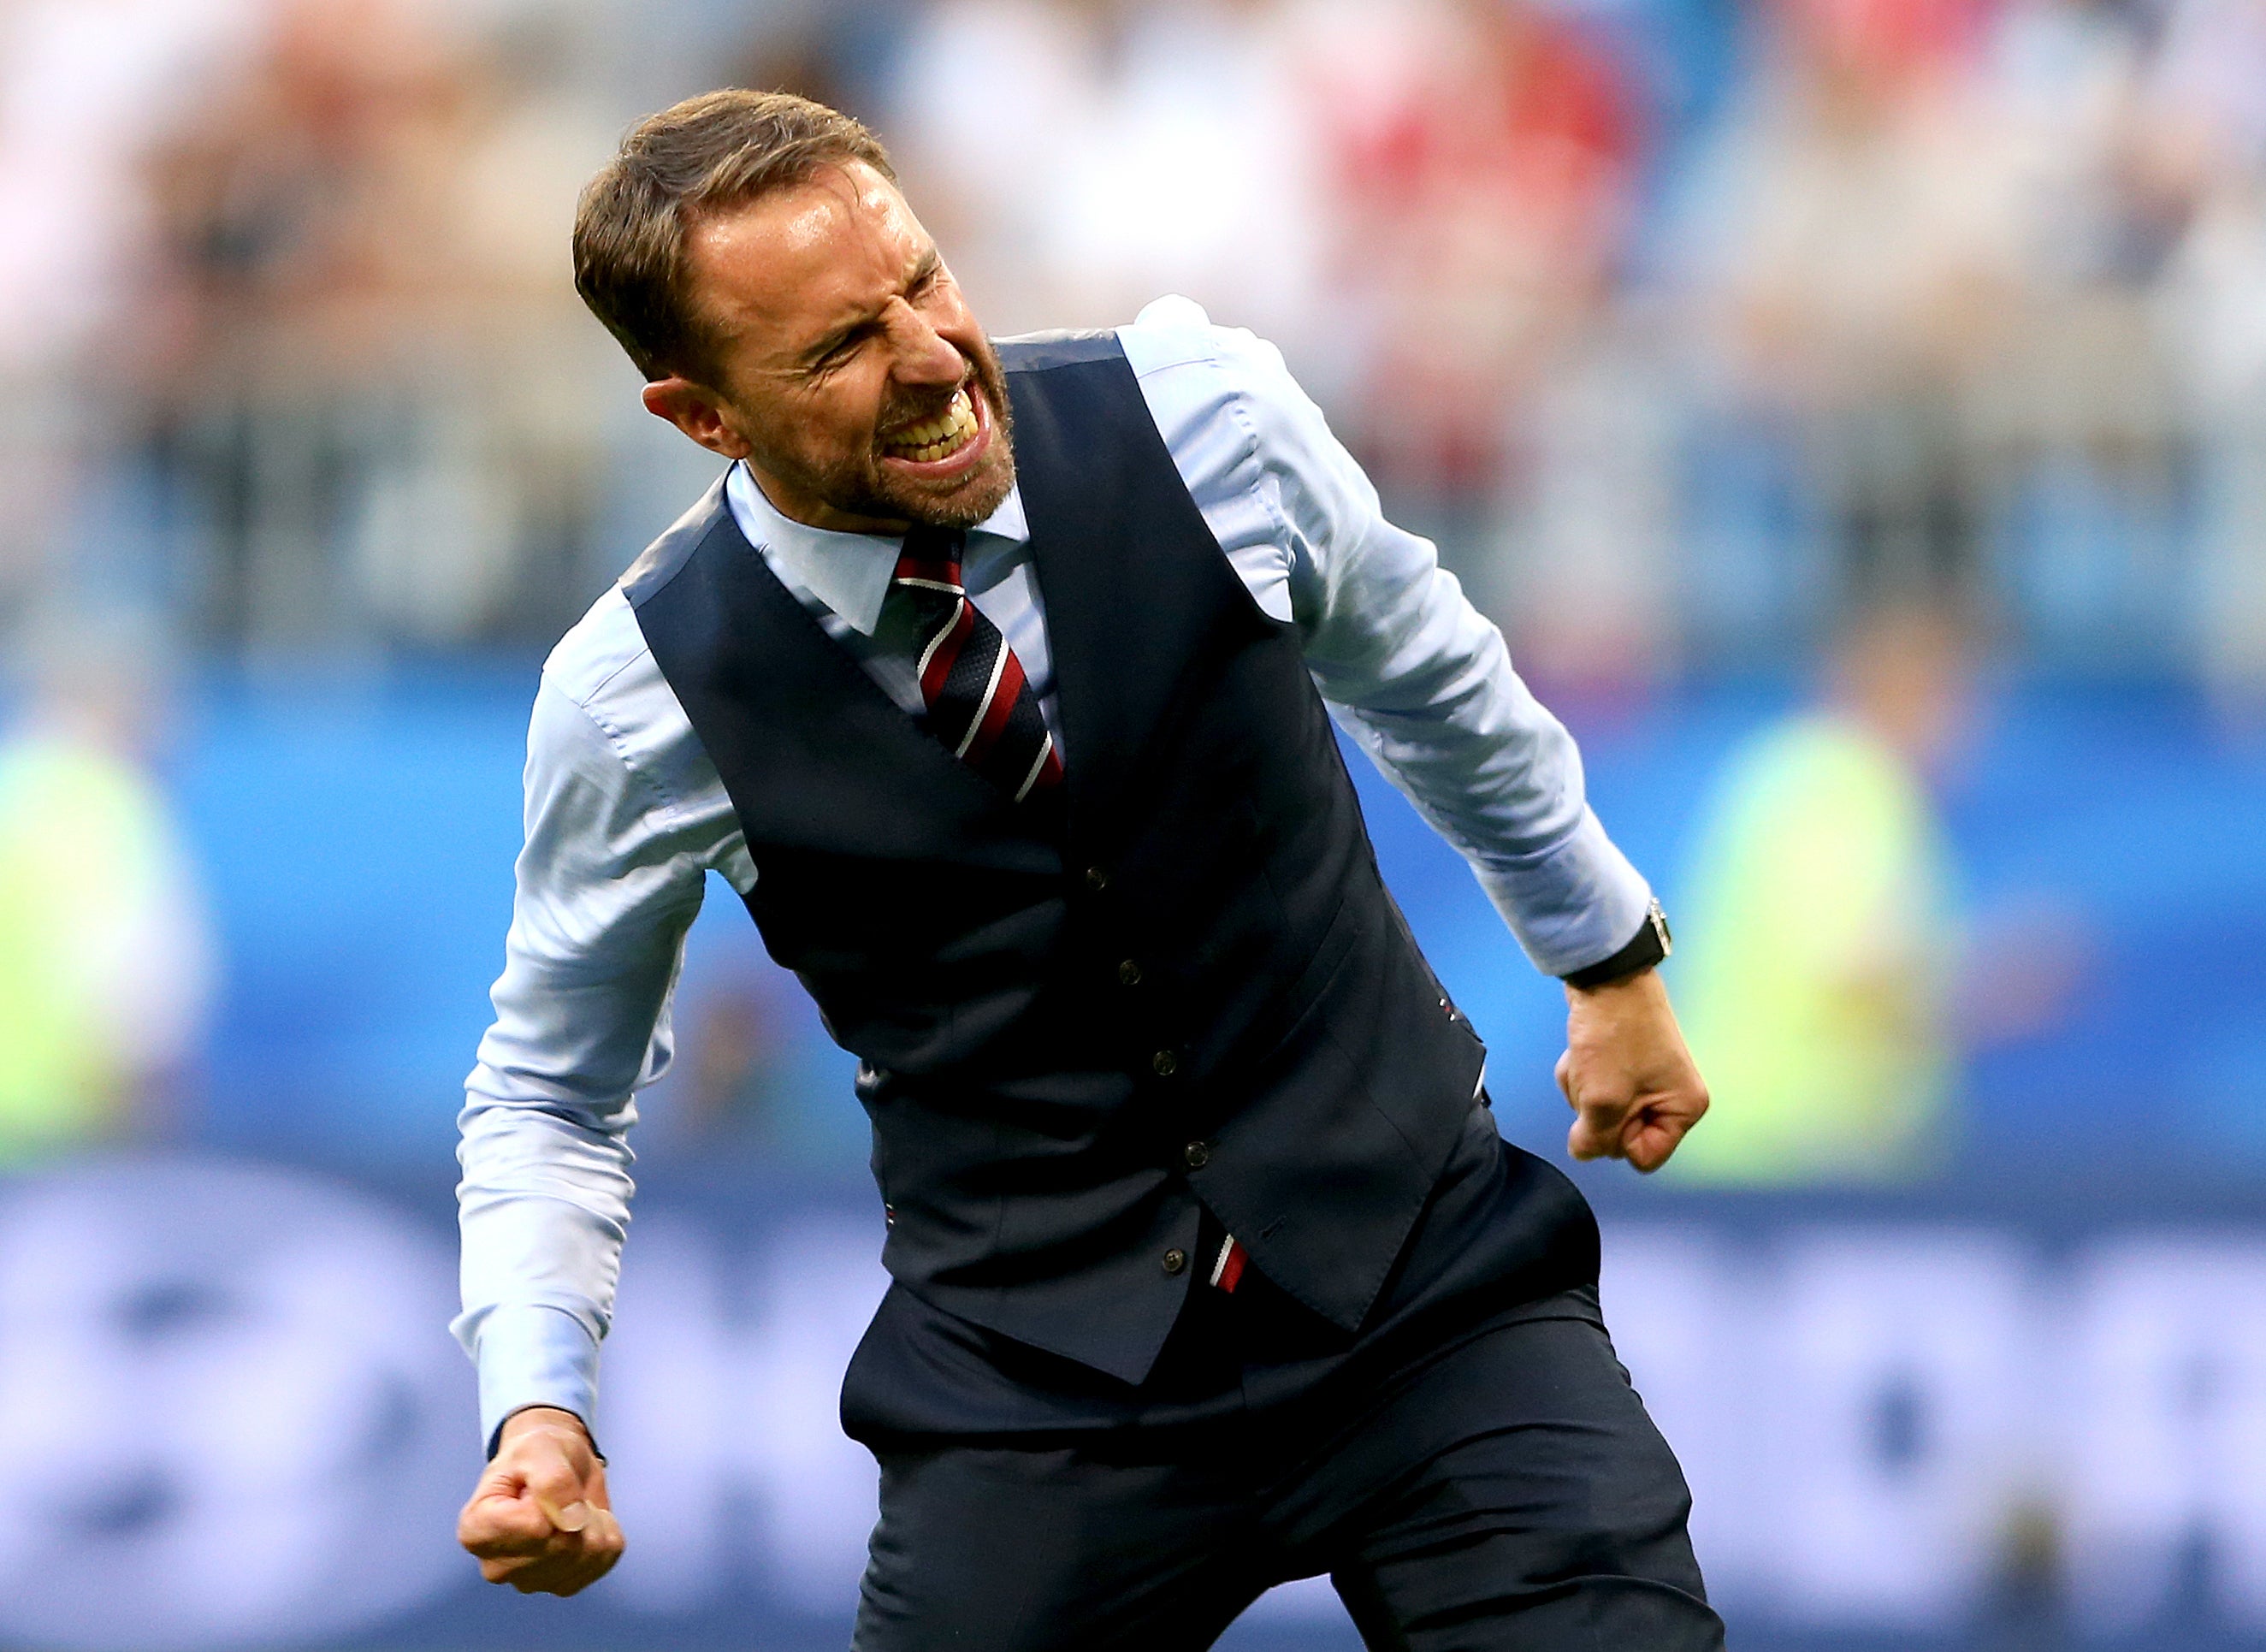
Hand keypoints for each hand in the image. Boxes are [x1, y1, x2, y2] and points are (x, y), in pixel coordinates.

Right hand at [457, 1406, 624, 1594]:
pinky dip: (604, 1535)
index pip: (535, 1529)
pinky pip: (604, 1560)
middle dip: (577, 1511)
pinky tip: (583, 1522)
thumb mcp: (539, 1450)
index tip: (538, 1487)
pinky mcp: (561, 1585)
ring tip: (571, 1505)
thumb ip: (552, 1480)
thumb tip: (571, 1521)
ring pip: (587, 1556)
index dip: (552, 1501)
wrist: (551, 1463)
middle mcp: (497, 1566)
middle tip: (562, 1493)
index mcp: (477, 1531)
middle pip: (563, 1548)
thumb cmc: (533, 1455)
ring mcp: (529, 1581)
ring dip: (593, 1521)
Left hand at [1555, 967, 1708, 1172]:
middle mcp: (1672, 1097)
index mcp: (1684, 1109)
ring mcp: (1647, 1080)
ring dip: (1583, 1090)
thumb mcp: (1604, 1100)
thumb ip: (1594, 1138)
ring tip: (1587, 1061)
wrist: (1605, 978)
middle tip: (1595, 1079)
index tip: (1609, 1109)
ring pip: (1601, 1112)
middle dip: (1596, 1111)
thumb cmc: (1615, 1036)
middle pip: (1620, 1135)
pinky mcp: (1623, 1064)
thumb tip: (1584, 1150)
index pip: (1644, 1157)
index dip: (1617, 1140)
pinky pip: (1594, 1088)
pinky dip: (1582, 1074)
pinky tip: (1581, 1053)